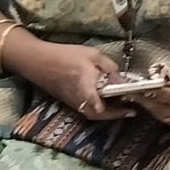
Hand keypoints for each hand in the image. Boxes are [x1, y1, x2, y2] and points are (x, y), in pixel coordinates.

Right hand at [11, 38, 126, 117]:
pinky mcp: (69, 102)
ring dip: (108, 114)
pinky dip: (99, 110)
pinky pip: (86, 110)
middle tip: (130, 111)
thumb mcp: (92, 54)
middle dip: (114, 115)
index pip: (91, 97)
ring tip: (124, 108)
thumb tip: (122, 80)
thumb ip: (109, 67)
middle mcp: (78, 96)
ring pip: (91, 114)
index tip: (111, 108)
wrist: (38, 61)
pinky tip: (109, 102)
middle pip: (95, 113)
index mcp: (83, 81)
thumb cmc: (66, 55)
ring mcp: (72, 102)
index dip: (101, 104)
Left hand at [131, 67, 169, 129]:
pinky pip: (158, 112)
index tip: (142, 85)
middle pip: (160, 107)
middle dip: (144, 97)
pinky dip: (148, 104)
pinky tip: (139, 97)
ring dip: (143, 101)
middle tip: (129, 89)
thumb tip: (166, 77)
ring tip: (130, 92)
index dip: (156, 91)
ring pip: (156, 111)